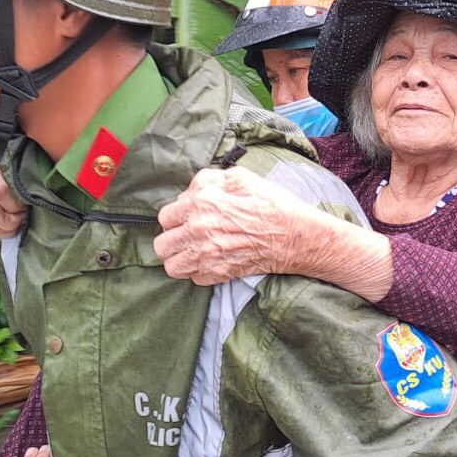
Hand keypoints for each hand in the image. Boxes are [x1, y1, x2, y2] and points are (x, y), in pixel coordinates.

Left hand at [155, 167, 314, 284]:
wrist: (295, 236)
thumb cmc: (272, 204)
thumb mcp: (241, 177)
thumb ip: (209, 180)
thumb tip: (192, 191)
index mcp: (201, 203)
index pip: (165, 215)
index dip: (177, 216)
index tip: (188, 217)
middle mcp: (198, 230)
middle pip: (162, 244)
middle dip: (173, 239)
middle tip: (189, 236)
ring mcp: (206, 255)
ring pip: (172, 266)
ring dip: (181, 259)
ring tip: (195, 252)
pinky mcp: (217, 274)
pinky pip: (193, 278)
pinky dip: (200, 272)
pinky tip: (212, 261)